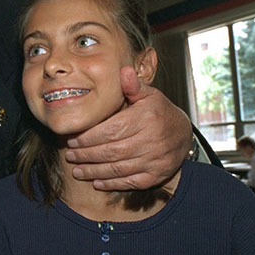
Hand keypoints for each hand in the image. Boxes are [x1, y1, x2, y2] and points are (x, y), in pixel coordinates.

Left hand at [65, 66, 190, 189]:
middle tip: (70, 155)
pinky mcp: (157, 175)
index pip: (111, 130)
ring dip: (94, 171)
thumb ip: (133, 86)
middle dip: (87, 155)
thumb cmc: (159, 111)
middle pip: (112, 151)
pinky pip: (131, 182)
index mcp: (145, 119)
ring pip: (119, 169)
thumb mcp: (149, 95)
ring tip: (77, 170)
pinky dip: (112, 184)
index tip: (72, 140)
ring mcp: (155, 160)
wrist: (183, 134)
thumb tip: (123, 71)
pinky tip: (97, 182)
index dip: (89, 137)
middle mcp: (151, 141)